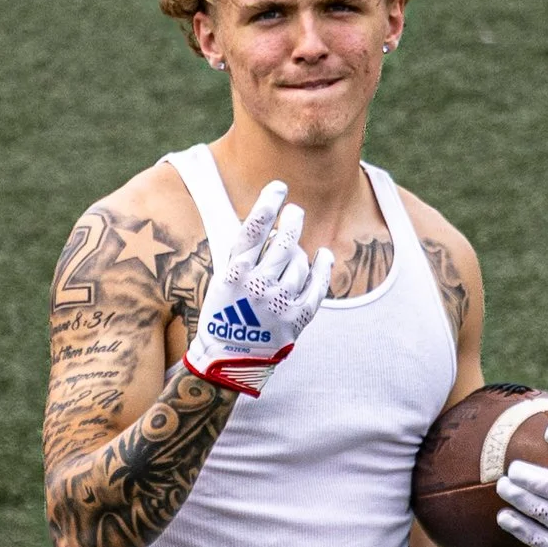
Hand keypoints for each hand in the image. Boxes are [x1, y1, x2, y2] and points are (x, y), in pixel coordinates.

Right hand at [181, 180, 334, 396]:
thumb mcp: (223, 279)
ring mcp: (278, 303)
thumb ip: (244, 254)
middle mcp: (257, 285)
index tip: (279, 187)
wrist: (228, 359)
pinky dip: (322, 268)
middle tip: (295, 212)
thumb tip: (268, 221)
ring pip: (300, 262)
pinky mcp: (295, 319)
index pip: (254, 229)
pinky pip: (317, 286)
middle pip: (284, 242)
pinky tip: (324, 256)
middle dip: (292, 221)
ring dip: (299, 252)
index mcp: (234, 272)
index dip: (267, 204)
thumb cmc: (224, 313)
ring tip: (293, 251)